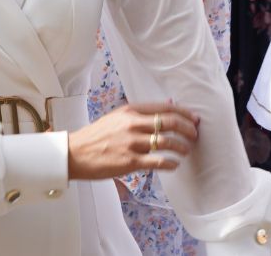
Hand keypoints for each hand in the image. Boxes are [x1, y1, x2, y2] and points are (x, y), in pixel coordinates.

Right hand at [68, 102, 198, 179]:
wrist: (75, 153)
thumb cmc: (97, 135)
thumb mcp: (118, 116)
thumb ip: (141, 112)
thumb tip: (168, 104)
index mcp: (131, 110)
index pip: (165, 107)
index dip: (184, 112)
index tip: (194, 118)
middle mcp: (133, 124)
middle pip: (170, 122)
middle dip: (187, 128)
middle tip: (195, 134)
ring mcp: (132, 143)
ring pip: (166, 142)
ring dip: (182, 146)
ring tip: (186, 150)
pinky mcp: (130, 162)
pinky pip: (157, 161)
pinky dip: (170, 163)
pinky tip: (175, 164)